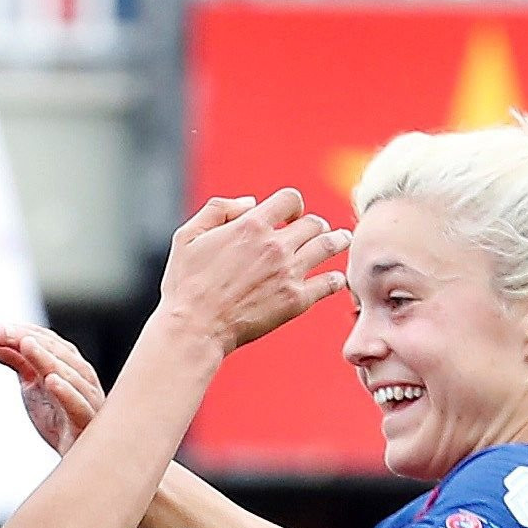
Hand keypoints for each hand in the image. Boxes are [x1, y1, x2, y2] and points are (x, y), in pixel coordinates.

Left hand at [0, 325, 103, 452]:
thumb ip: (18, 361)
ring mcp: (88, 399)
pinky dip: (67, 392)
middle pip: (56, 352)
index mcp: (70, 365)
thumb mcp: (32, 386)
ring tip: (26, 345)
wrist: (75, 458)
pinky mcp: (87, 423)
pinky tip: (51, 381)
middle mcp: (82, 377)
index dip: (20, 332)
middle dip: (26, 339)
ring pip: (70, 373)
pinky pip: (79, 405)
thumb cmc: (59, 419)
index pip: (47, 340)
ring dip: (46, 358)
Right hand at [152, 190, 348, 356]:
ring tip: (341, 240)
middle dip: (314, 224)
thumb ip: (218, 210)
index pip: (290, 200)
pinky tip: (335, 278)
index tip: (289, 216)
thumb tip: (251, 203)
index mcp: (251, 226)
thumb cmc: (185, 284)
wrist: (194, 327)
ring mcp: (289, 273)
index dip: (292, 205)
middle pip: (315, 222)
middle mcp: (276, 246)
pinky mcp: (296, 300)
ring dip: (337, 241)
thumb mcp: (187, 236)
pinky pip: (330, 283)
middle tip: (315, 232)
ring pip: (329, 246)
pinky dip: (336, 278)